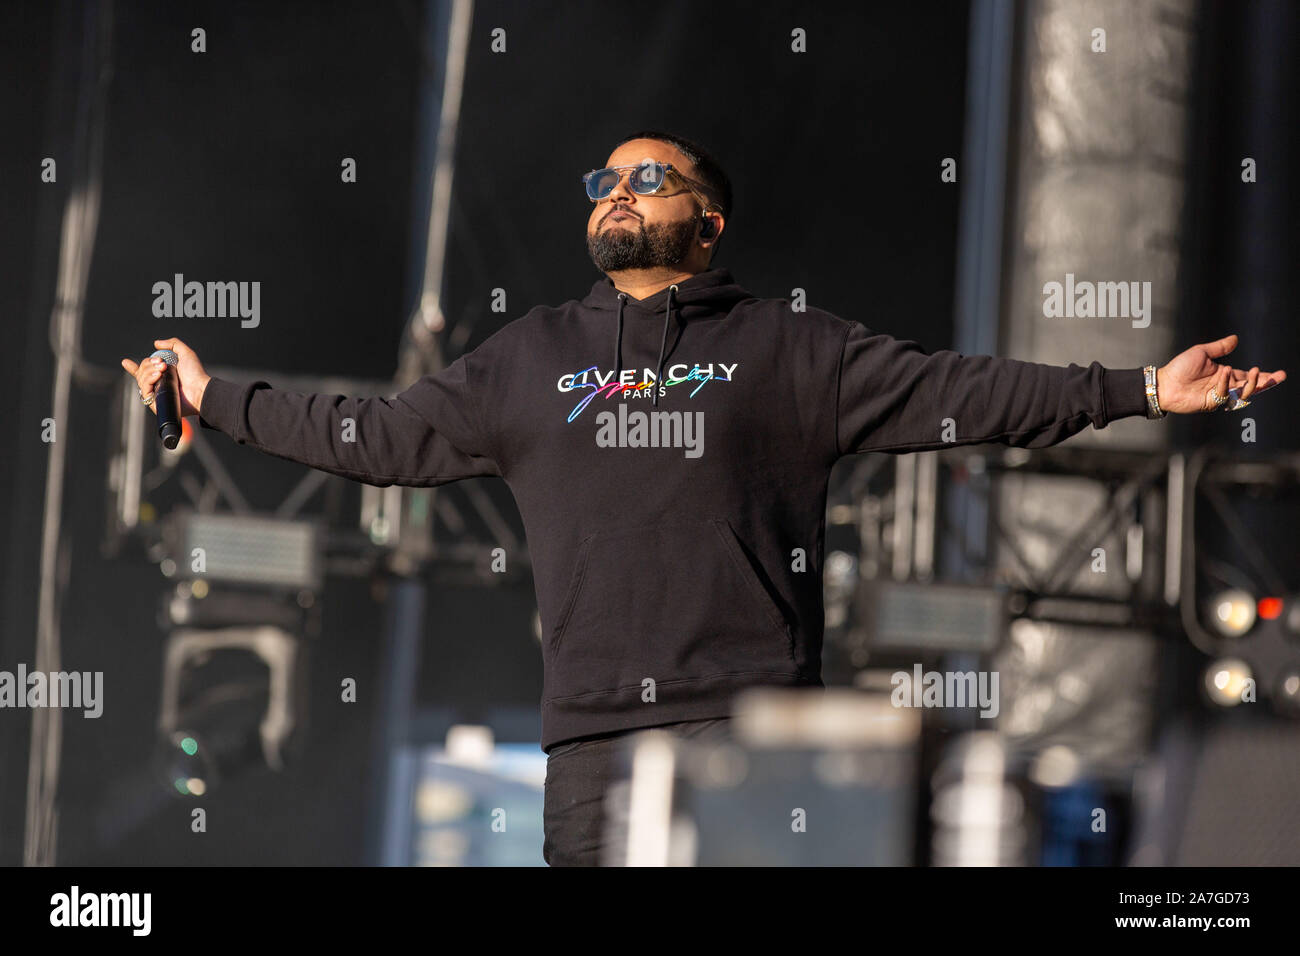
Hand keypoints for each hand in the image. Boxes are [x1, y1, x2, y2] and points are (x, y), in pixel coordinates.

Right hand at [120, 337, 210, 417]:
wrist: (199, 389)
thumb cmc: (195, 374)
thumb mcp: (185, 353)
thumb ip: (172, 344)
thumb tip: (156, 343)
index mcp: (163, 374)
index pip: (144, 371)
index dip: (133, 367)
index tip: (125, 362)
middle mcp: (158, 384)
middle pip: (141, 371)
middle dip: (148, 363)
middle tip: (162, 363)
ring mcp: (156, 393)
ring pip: (141, 379)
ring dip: (150, 370)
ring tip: (163, 369)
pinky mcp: (155, 403)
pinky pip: (144, 389)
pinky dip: (149, 380)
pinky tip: (157, 376)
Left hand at [1156, 334, 1285, 413]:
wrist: (1164, 382)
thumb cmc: (1179, 367)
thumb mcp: (1202, 352)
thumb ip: (1220, 347)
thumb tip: (1236, 338)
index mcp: (1224, 374)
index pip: (1247, 376)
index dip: (1263, 376)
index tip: (1279, 374)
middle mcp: (1224, 386)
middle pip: (1250, 387)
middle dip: (1266, 383)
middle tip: (1279, 377)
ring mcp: (1218, 396)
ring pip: (1242, 393)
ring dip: (1252, 383)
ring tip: (1256, 371)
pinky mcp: (1211, 403)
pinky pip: (1225, 394)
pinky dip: (1226, 381)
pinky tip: (1224, 371)